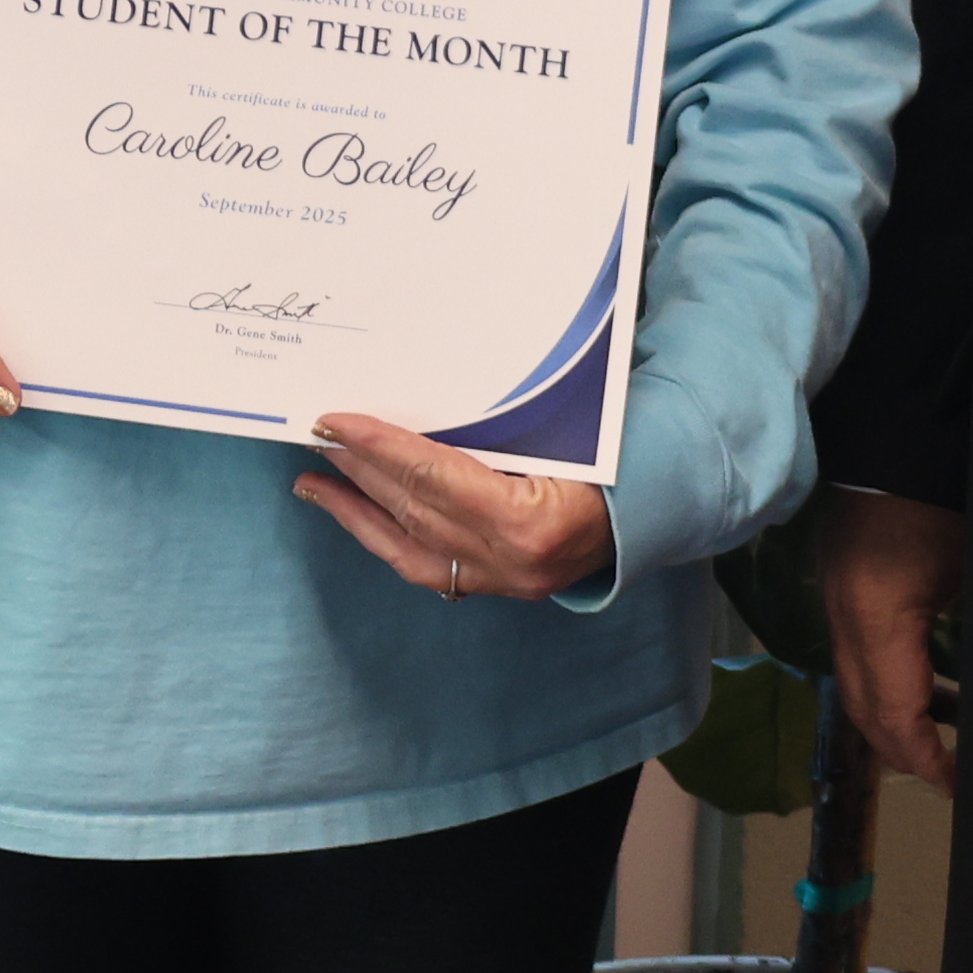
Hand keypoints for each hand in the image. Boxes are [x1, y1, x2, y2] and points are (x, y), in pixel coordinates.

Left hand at [297, 415, 613, 599]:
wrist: (658, 509)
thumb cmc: (615, 456)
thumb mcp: (564, 428)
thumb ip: (499, 420)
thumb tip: (418, 385)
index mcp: (530, 521)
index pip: (433, 475)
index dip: (377, 446)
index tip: (334, 420)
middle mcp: (512, 562)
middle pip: (412, 508)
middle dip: (357, 468)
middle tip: (314, 432)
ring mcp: (504, 582)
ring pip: (408, 545)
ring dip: (356, 508)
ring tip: (313, 480)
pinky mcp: (498, 587)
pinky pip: (426, 567)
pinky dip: (386, 537)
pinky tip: (358, 515)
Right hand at [819, 487, 967, 786]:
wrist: (894, 433)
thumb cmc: (943, 498)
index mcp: (878, 620)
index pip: (894, 716)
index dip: (928, 761)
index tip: (964, 786)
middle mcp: (846, 621)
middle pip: (866, 713)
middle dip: (908, 753)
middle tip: (957, 779)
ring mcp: (838, 605)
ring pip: (859, 689)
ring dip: (899, 721)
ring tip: (951, 741)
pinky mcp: (844, 590)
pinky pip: (861, 659)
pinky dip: (893, 687)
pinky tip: (933, 690)